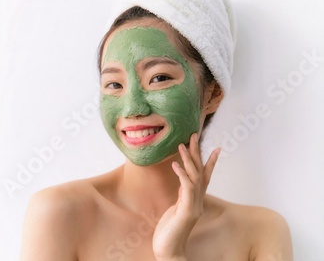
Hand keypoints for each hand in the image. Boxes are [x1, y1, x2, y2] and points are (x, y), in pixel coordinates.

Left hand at [152, 133, 220, 259]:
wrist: (169, 251)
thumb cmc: (169, 233)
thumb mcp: (175, 210)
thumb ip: (181, 197)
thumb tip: (182, 186)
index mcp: (194, 200)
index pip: (204, 178)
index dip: (209, 162)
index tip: (215, 148)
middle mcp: (197, 201)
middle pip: (200, 172)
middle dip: (197, 153)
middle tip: (194, 135)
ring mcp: (193, 206)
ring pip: (195, 177)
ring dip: (188, 159)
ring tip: (182, 144)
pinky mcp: (186, 211)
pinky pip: (186, 188)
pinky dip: (181, 174)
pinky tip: (174, 164)